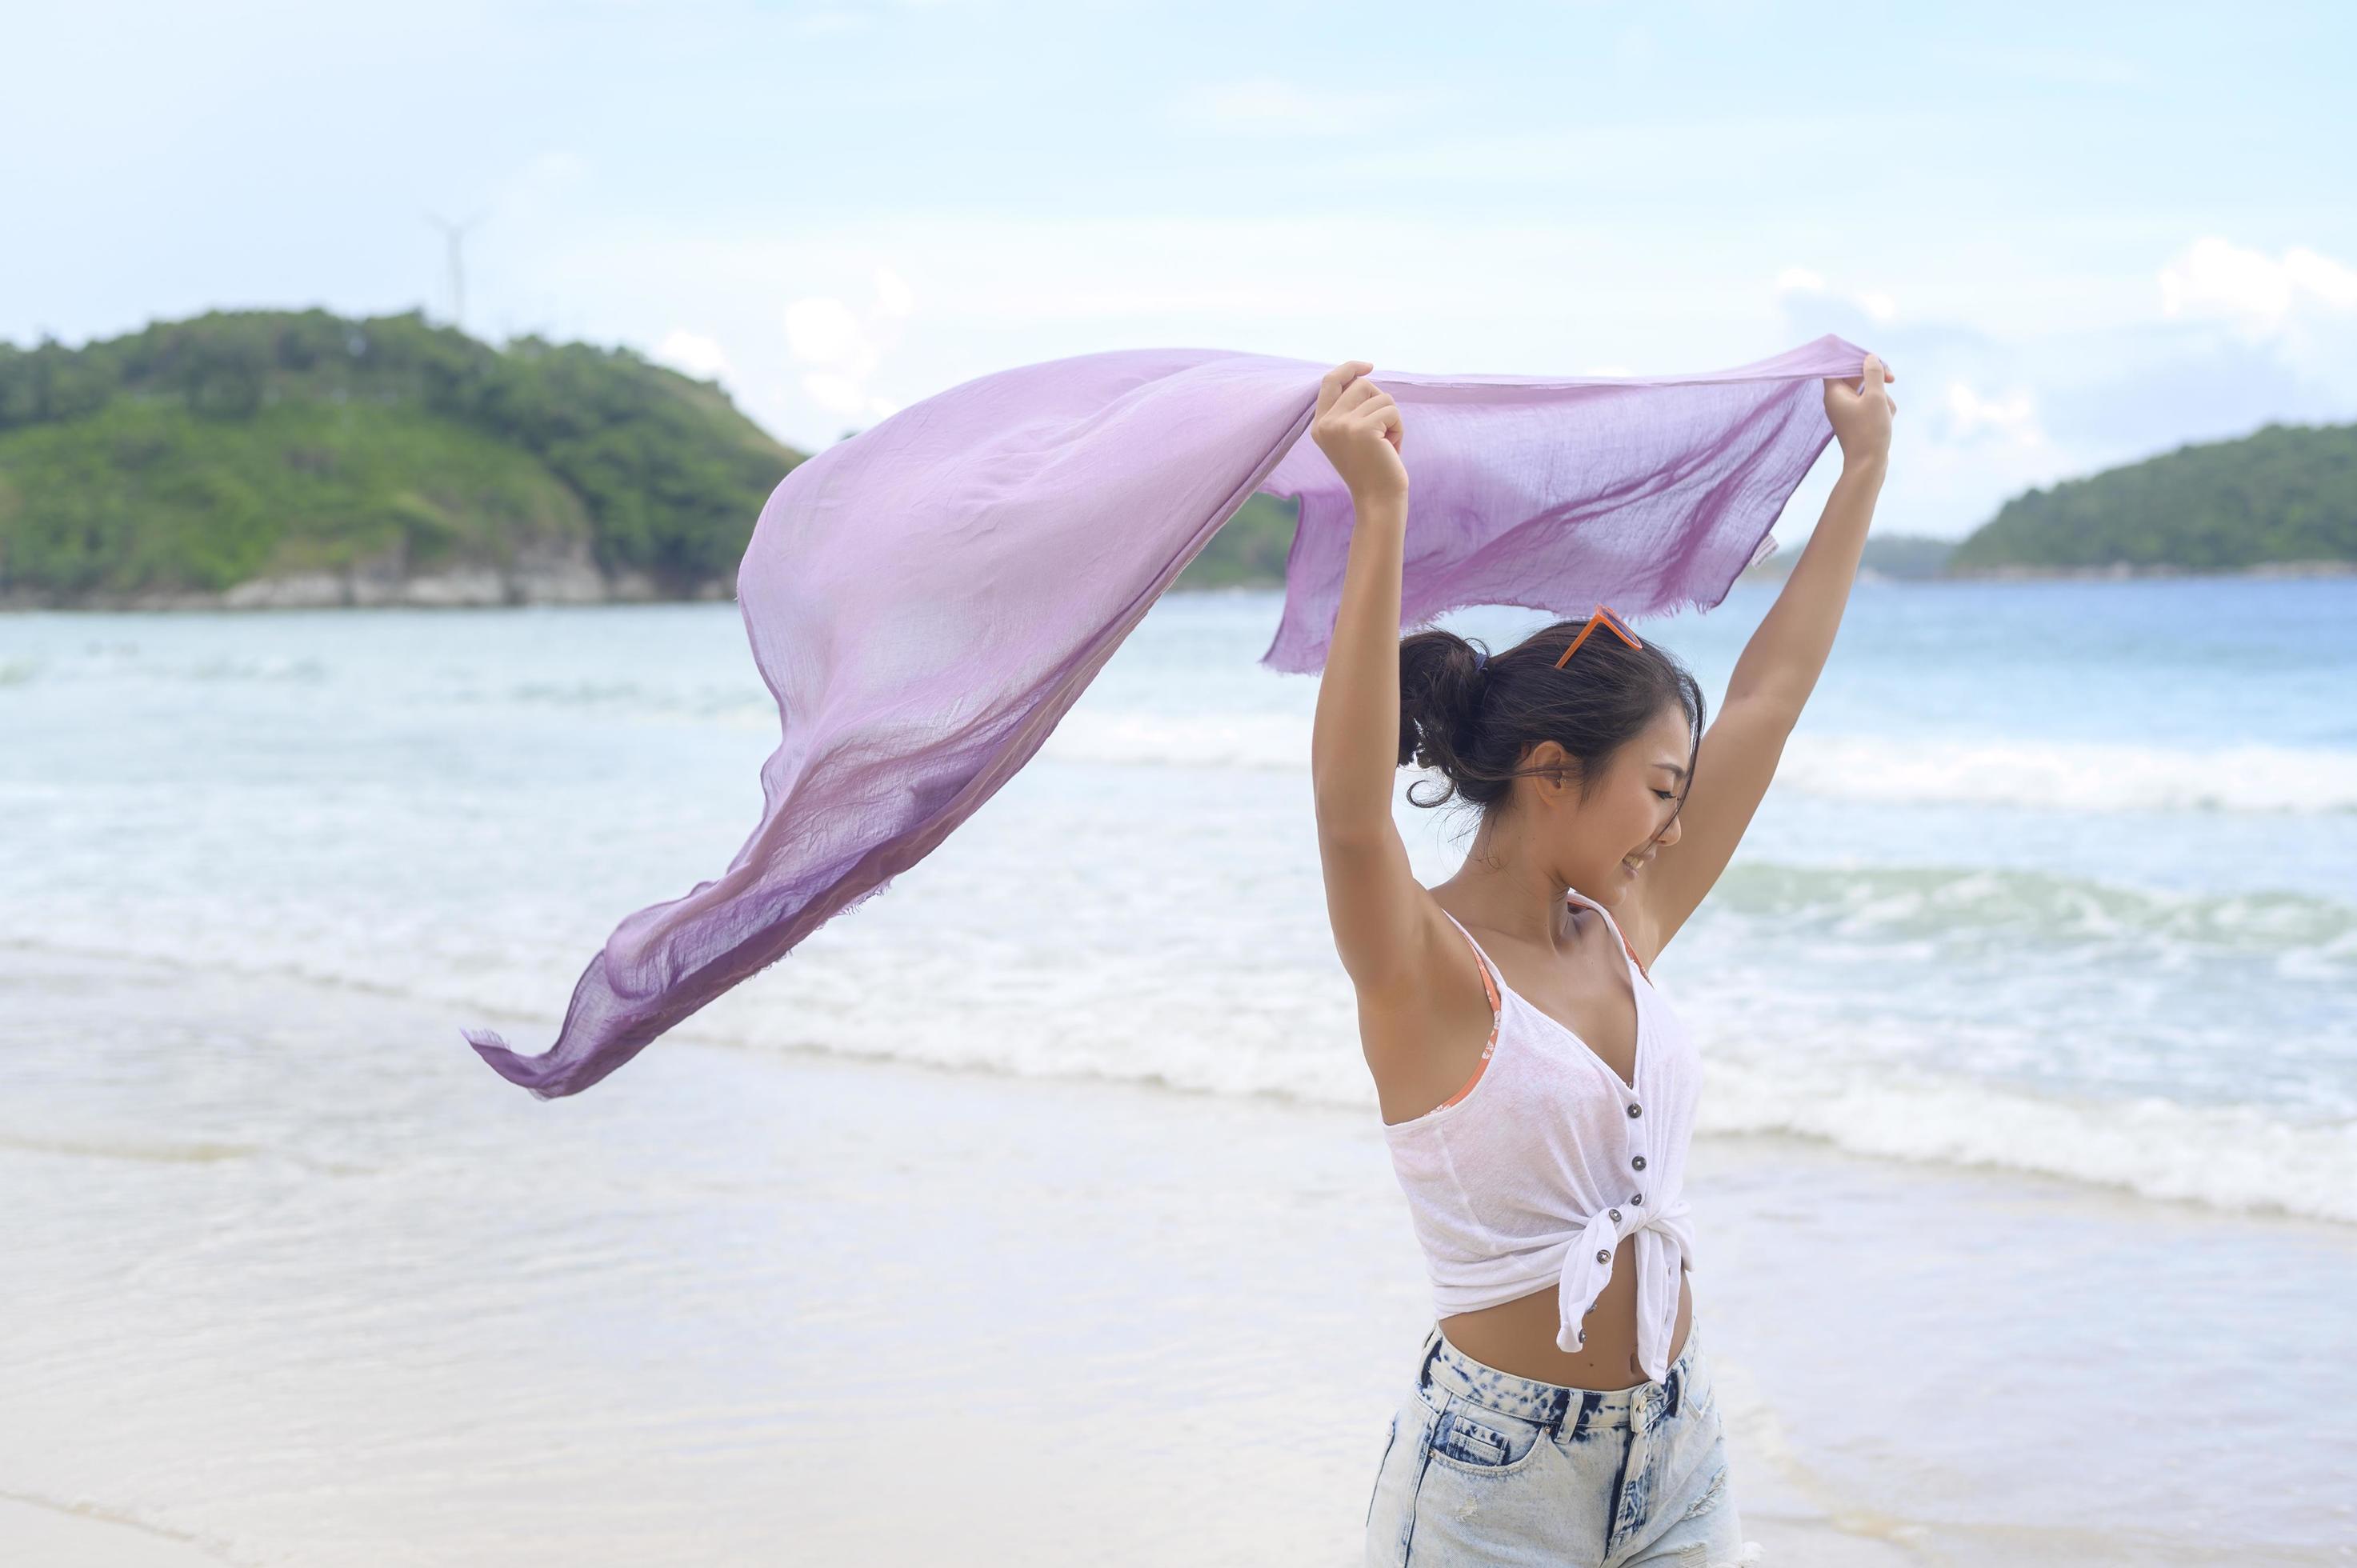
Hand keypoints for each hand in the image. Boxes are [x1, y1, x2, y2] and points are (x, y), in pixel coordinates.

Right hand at [1311, 359, 1406, 502]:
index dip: (1350, 368)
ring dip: (1391, 418)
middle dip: (1380, 401)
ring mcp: (1342, 425)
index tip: (1369, 366)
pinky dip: (1398, 428)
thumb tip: (1361, 375)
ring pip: (1381, 396)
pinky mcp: (1362, 429)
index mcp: (1320, 425)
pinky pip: (1391, 411)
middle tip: (1382, 430)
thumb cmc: (1371, 468)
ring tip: (1386, 443)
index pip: (1330, 381)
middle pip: (1361, 384)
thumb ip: (1349, 408)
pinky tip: (1391, 448)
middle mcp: (1326, 423)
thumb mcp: (1352, 436)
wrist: (1377, 500)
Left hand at [1824, 352, 1895, 466]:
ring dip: (1882, 396)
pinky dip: (1882, 408)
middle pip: (1856, 376)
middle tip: (1892, 379)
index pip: (1837, 364)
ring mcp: (1848, 411)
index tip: (1872, 359)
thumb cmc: (1870, 431)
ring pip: (1869, 391)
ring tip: (1886, 412)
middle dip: (1876, 379)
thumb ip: (1873, 373)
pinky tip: (1888, 419)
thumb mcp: (1876, 397)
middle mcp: (1837, 400)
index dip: (1855, 358)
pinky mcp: (1858, 420)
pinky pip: (1872, 405)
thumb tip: (1870, 358)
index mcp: (1833, 392)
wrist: (1868, 465)